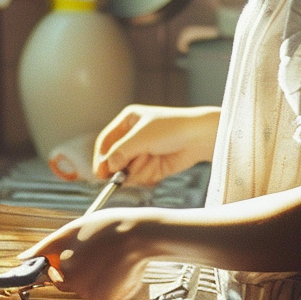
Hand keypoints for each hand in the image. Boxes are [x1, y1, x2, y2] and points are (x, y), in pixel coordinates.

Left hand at [20, 208, 157, 299]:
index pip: (50, 272)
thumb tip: (22, 259)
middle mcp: (73, 283)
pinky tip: (114, 269)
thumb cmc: (106, 227)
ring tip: (107, 258)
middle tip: (94, 252)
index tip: (74, 260)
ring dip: (92, 277)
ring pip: (84, 289)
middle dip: (77, 270)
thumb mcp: (71, 230)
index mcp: (61, 266)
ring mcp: (90, 293)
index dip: (58, 264)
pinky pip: (99, 295)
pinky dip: (106, 285)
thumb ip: (45, 247)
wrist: (139, 234)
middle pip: (67, 282)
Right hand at [94, 104, 219, 184]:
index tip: (100, 174)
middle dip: (125, 165)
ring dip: (140, 169)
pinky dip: (148, 175)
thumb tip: (108, 167)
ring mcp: (144, 152)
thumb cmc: (172, 128)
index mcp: (128, 121)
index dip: (101, 157)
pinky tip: (159, 165)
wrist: (199, 137)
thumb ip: (121, 152)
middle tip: (134, 164)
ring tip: (153, 158)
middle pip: (116, 160)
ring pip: (129, 172)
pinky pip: (142, 178)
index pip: (106, 141)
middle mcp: (134, 137)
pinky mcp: (153, 167)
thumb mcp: (142, 137)